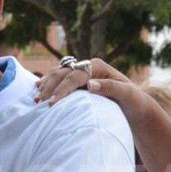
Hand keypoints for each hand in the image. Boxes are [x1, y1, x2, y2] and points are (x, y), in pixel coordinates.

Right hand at [33, 57, 151, 118]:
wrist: (134, 105)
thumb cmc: (133, 100)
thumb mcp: (127, 94)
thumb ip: (110, 88)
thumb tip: (90, 85)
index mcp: (97, 66)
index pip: (75, 76)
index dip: (62, 90)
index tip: (52, 104)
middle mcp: (87, 66)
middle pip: (62, 73)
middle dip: (50, 88)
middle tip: (40, 104)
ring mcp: (80, 72)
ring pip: (57, 74)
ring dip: (46, 85)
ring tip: (36, 98)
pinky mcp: (77, 81)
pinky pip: (58, 79)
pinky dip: (48, 84)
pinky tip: (38, 89)